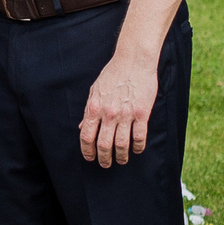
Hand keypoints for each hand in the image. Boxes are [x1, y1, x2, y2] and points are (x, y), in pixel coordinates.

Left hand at [80, 49, 156, 167]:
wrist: (134, 60)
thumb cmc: (113, 74)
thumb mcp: (95, 91)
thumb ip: (88, 110)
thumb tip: (81, 127)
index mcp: (94, 108)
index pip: (86, 136)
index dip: (87, 151)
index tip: (90, 157)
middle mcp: (108, 114)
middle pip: (103, 145)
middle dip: (104, 158)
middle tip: (106, 164)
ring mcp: (126, 114)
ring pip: (121, 145)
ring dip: (121, 157)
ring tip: (122, 160)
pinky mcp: (141, 113)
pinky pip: (139, 137)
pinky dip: (137, 147)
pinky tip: (136, 150)